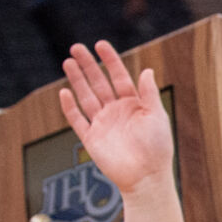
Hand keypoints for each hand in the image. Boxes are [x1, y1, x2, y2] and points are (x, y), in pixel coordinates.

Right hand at [59, 41, 176, 195]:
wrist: (146, 177)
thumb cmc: (157, 148)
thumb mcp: (156, 116)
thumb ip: (148, 94)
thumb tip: (147, 70)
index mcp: (134, 104)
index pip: (119, 77)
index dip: (110, 61)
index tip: (100, 44)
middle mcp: (117, 111)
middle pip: (99, 83)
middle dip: (88, 65)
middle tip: (76, 47)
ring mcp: (103, 124)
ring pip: (86, 96)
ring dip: (77, 80)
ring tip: (68, 61)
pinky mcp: (91, 138)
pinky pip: (77, 119)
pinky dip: (70, 107)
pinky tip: (64, 92)